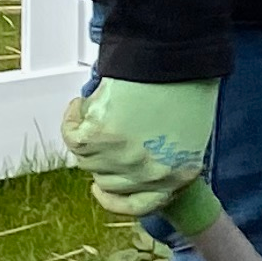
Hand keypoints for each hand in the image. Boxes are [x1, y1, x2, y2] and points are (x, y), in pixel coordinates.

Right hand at [61, 76, 219, 220]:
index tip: (103, 190)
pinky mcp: (97, 138)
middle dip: (104, 160)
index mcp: (178, 174)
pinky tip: (80, 104)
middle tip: (104, 137)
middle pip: (108, 180)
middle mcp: (148, 173)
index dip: (118, 198)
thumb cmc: (189, 84)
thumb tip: (137, 157)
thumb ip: (165, 154)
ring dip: (88, 137)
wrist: (176, 55)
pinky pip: (71, 135)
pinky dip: (71, 119)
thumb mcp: (190, 132)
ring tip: (99, 109)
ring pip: (87, 160)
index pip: (140, 205)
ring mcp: (121, 158)